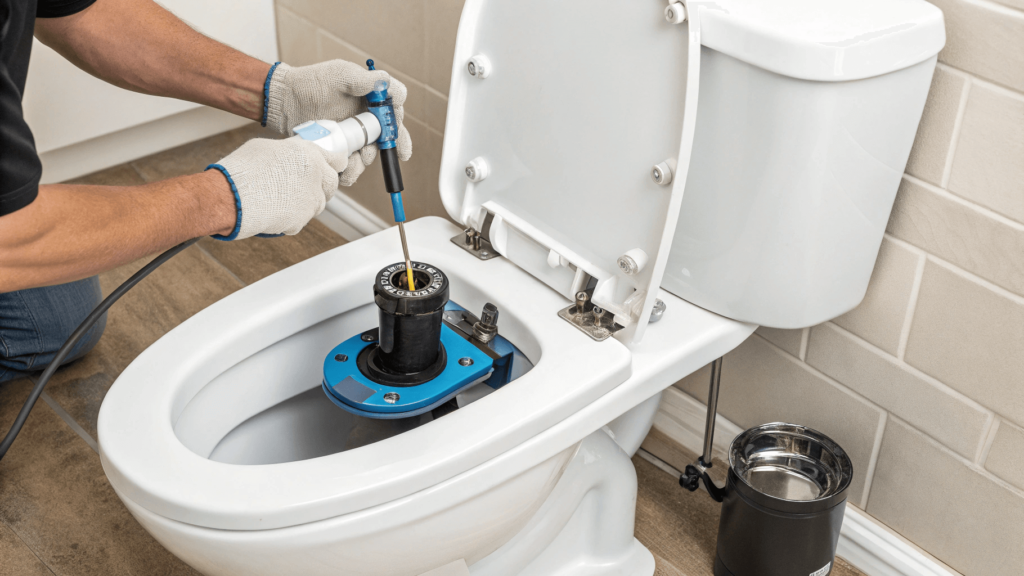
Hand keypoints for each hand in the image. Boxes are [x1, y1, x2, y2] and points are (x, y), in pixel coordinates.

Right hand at [207, 137, 348, 239]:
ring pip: (318, 203)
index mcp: (308, 153)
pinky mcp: (303, 219)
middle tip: (304, 186)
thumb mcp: (266, 147)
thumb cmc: (242, 169)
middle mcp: (316, 175)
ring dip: (306, 203)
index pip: (337, 159)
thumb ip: (288, 152)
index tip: (331, 168)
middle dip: (322, 185)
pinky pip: (302, 219)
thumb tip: (291, 157)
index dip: (333, 164)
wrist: (230, 196)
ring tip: (282, 199)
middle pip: (332, 183)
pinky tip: (274, 211)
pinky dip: (291, 218)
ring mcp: (311, 199)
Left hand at [265, 60, 412, 185]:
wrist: (285, 102)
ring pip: (371, 155)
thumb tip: (386, 83)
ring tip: (349, 158)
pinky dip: (350, 171)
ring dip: (364, 160)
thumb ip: (364, 80)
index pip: (394, 109)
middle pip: (389, 137)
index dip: (398, 120)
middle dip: (390, 146)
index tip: (394, 127)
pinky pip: (353, 166)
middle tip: (386, 152)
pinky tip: (340, 167)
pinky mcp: (343, 151)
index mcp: (372, 98)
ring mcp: (355, 136)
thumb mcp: (339, 75)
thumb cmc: (312, 82)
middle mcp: (367, 118)